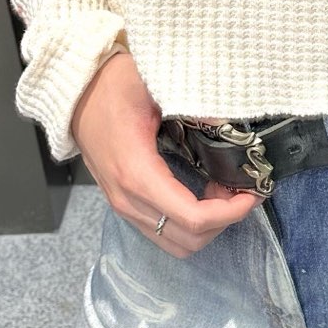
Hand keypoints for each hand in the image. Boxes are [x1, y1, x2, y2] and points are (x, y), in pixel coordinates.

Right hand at [70, 49, 265, 255]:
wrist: (75, 89)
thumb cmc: (112, 83)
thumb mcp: (158, 85)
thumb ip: (196, 106)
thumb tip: (232, 126)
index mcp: (137, 173)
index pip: (192, 217)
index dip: (230, 212)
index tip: (252, 193)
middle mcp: (128, 199)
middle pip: (189, 239)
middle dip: (223, 220)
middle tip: (239, 189)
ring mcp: (123, 205)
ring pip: (176, 243)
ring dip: (206, 226)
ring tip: (221, 192)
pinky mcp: (123, 203)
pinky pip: (162, 232)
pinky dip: (189, 223)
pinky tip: (201, 192)